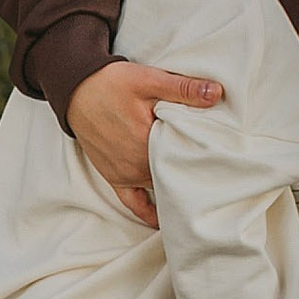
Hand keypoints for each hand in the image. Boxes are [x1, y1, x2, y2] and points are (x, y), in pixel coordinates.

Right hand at [66, 56, 224, 226]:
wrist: (76, 89)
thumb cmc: (111, 83)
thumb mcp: (149, 80)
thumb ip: (183, 88)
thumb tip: (215, 93)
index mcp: (146, 142)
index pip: (185, 157)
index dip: (205, 156)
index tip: (222, 157)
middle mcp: (134, 164)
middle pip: (173, 175)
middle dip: (192, 172)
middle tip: (216, 173)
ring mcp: (123, 174)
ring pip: (157, 188)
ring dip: (174, 187)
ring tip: (198, 189)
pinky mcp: (113, 176)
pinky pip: (133, 202)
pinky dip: (148, 211)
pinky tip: (162, 218)